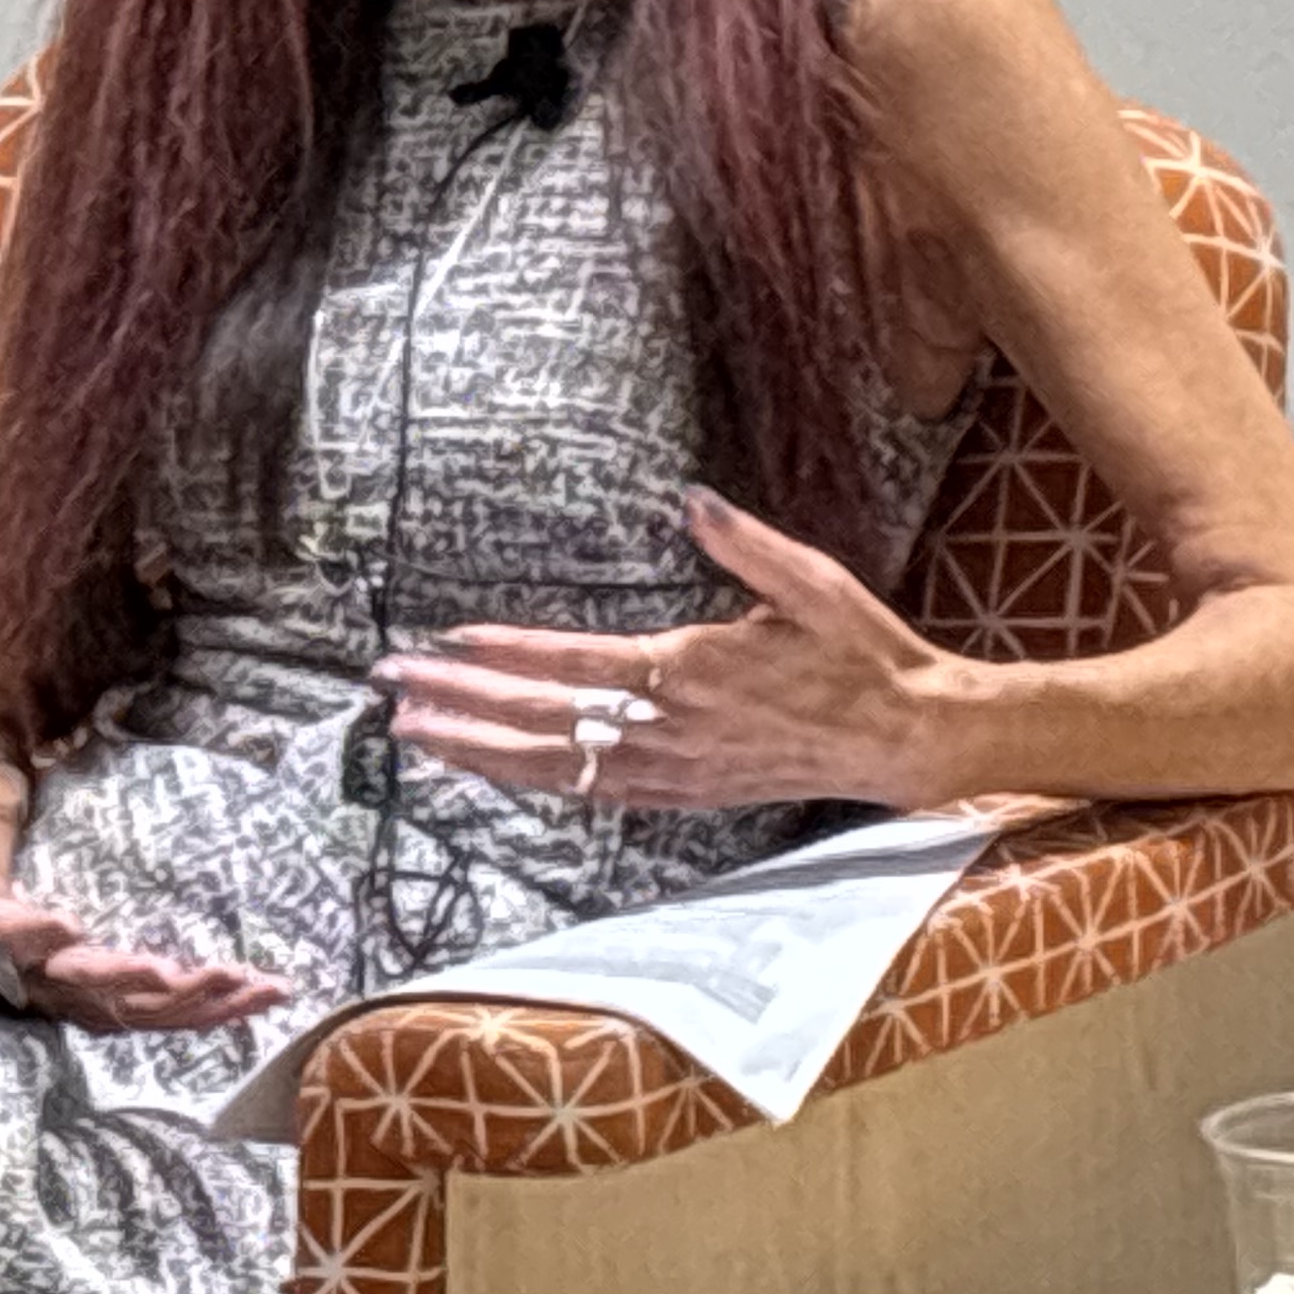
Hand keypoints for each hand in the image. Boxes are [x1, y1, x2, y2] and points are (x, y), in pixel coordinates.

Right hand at [0, 788, 289, 1033]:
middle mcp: (34, 986)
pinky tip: (264, 994)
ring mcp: (76, 999)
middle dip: (143, 986)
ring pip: (141, 1010)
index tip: (63, 924)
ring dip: (198, 1002)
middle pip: (91, 992)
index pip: (7, 948)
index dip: (31, 939)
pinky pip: (163, 1010)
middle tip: (188, 974)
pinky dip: (213, 1006)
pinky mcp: (109, 1000)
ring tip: (256, 985)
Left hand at [368, 486, 980, 810]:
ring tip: (413, 733)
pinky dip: (532, 783)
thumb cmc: (859, 651)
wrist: (903, 737)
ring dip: (479, 750)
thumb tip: (691, 497)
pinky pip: (589, 796)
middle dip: (460, 702)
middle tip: (390, 687)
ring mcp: (672, 771)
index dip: (503, 655)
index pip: (573, 665)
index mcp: (691, 670)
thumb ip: (745, 543)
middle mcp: (669, 729)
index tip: (444, 640)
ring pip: (554, 769)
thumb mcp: (812, 582)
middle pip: (542, 721)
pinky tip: (490, 771)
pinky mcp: (683, 795)